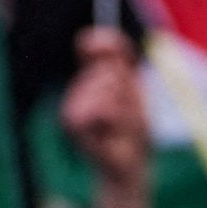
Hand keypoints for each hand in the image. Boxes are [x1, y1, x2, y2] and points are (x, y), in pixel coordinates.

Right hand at [60, 27, 149, 185]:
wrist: (129, 168)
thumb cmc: (133, 133)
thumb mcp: (134, 96)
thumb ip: (120, 65)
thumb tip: (94, 39)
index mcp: (94, 78)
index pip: (97, 46)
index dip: (106, 42)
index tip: (112, 49)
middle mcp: (80, 90)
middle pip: (108, 70)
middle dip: (128, 92)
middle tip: (128, 115)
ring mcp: (72, 106)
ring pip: (106, 88)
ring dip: (124, 109)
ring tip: (121, 126)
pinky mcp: (72, 124)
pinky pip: (101, 108)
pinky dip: (115, 119)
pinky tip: (112, 133)